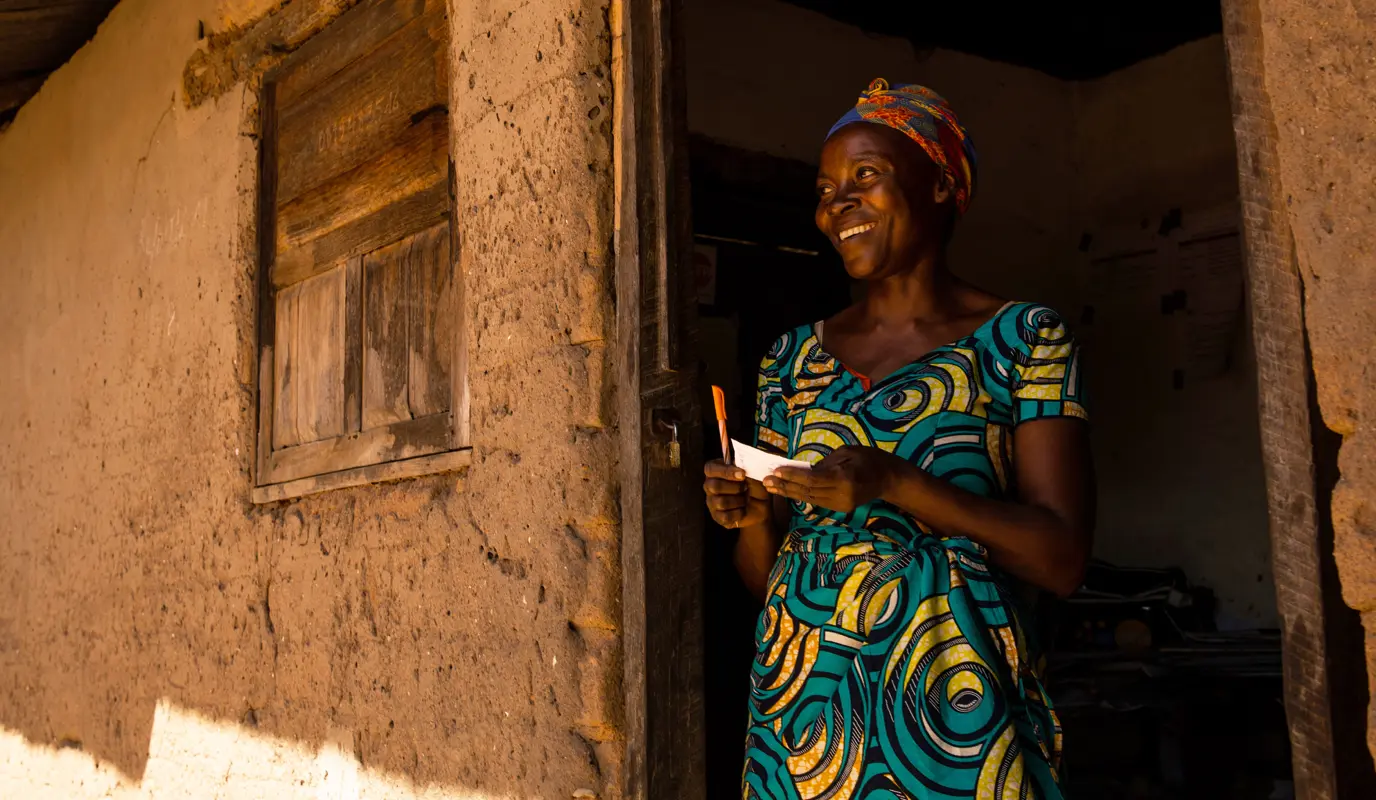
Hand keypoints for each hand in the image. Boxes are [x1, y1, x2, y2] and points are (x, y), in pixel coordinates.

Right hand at [703, 459, 771, 528]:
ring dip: (739, 501)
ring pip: (721, 502)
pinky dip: (739, 513)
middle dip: (735, 487)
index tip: (742, 474)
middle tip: (746, 488)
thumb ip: (746, 471)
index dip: (725, 471)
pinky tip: (743, 510)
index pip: (710, 469)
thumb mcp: (754, 476)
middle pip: (714, 486)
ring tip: (746, 499)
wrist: (760, 507)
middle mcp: (710, 486)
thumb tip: (742, 472)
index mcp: (716, 471)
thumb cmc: (754, 487)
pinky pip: (725, 516)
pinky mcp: (717, 517)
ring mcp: (712, 502)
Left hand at [763, 445, 901, 511]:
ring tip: (770, 487)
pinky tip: (786, 491)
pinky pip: (816, 501)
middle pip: (808, 491)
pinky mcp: (840, 508)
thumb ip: (825, 462)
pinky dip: (800, 495)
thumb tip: (804, 469)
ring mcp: (841, 505)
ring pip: (809, 499)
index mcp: (844, 478)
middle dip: (785, 486)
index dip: (793, 476)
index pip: (812, 479)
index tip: (776, 471)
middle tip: (765, 481)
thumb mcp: (847, 452)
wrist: (888, 479)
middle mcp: (841, 495)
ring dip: (789, 493)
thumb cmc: (869, 459)